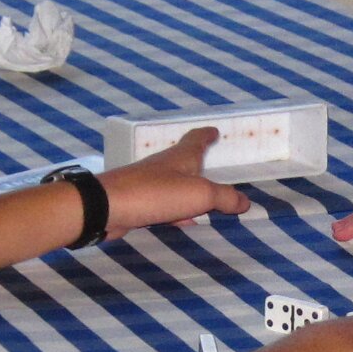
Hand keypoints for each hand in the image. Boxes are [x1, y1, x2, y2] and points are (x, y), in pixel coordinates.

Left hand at [99, 128, 249, 236]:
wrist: (107, 207)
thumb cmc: (156, 193)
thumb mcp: (199, 195)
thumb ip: (224, 198)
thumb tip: (246, 201)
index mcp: (180, 157)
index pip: (196, 139)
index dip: (207, 135)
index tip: (215, 131)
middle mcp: (163, 166)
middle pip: (184, 160)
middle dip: (198, 162)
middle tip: (211, 164)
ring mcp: (148, 184)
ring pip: (174, 184)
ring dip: (189, 189)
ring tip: (204, 199)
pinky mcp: (137, 202)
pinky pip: (164, 204)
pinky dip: (177, 209)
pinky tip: (182, 220)